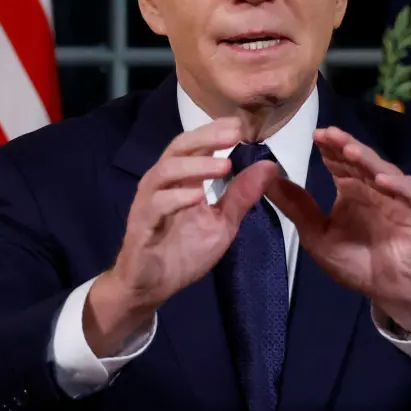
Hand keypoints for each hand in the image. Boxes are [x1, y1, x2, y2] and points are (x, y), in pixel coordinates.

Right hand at [84, 118, 280, 355]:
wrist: (151, 286)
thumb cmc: (183, 252)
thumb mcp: (222, 224)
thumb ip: (241, 196)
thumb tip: (269, 165)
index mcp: (181, 180)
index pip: (196, 145)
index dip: (215, 131)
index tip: (241, 123)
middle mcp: (162, 184)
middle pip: (179, 148)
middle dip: (206, 137)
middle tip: (234, 133)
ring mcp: (149, 203)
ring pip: (165, 172)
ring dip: (195, 166)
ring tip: (224, 165)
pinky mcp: (141, 226)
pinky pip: (155, 206)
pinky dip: (176, 198)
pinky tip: (197, 196)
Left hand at [266, 126, 410, 335]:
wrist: (390, 290)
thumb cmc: (355, 262)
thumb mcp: (317, 236)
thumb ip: (297, 208)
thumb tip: (268, 181)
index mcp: (351, 189)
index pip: (339, 161)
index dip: (329, 147)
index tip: (314, 135)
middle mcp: (374, 187)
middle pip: (359, 160)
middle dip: (344, 146)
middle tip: (328, 134)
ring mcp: (397, 197)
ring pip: (383, 171)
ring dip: (367, 160)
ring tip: (350, 151)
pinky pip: (409, 194)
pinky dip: (397, 186)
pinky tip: (380, 181)